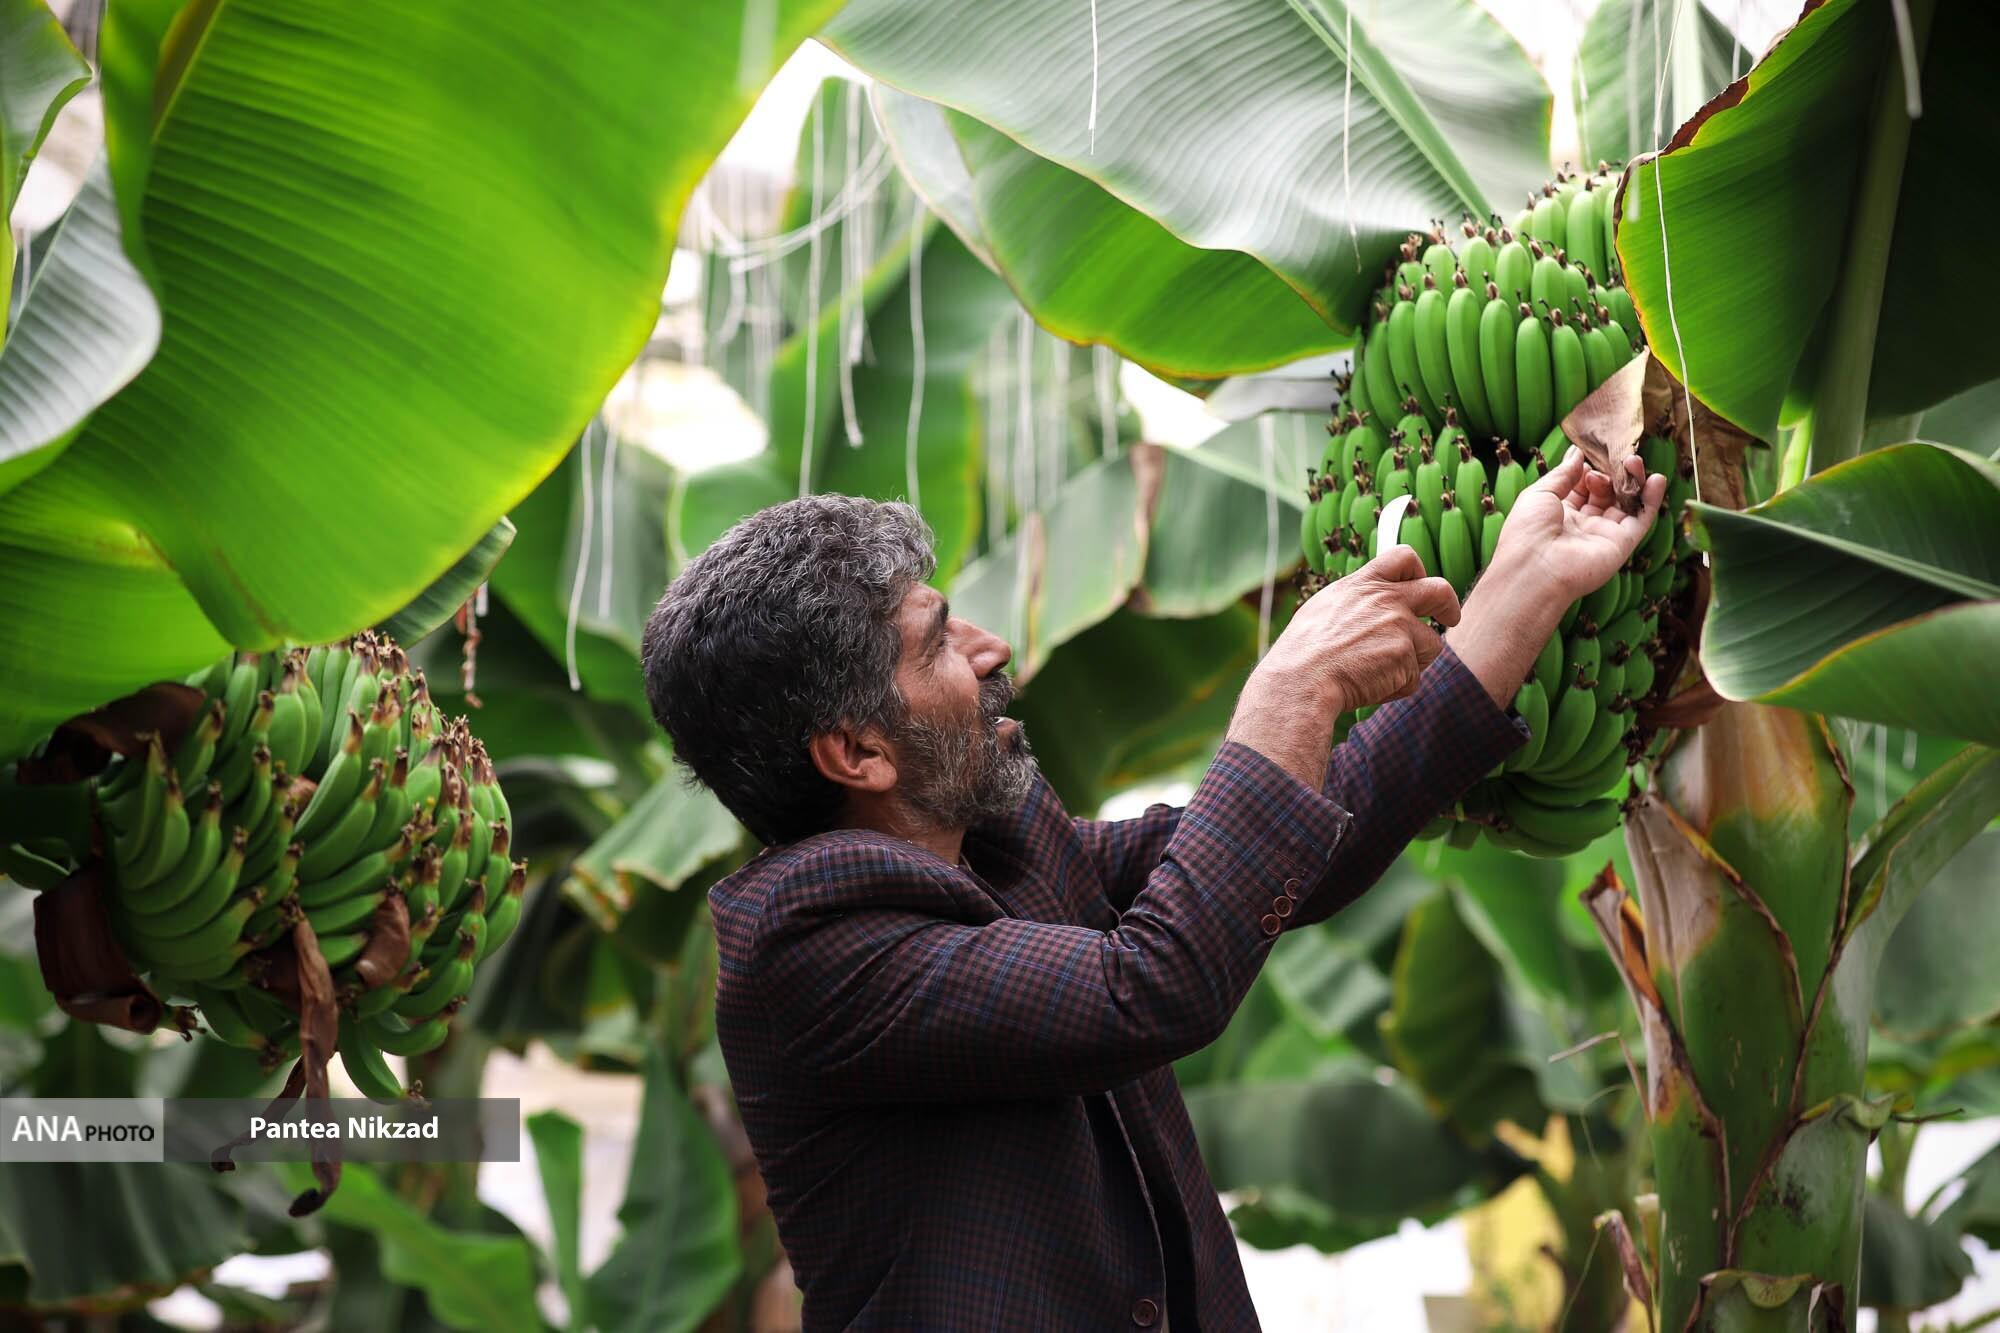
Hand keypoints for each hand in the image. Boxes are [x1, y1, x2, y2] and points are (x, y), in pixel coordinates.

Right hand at [1262, 545, 1462, 714]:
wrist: (1302, 680)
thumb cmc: (1303, 652)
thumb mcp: (1325, 608)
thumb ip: (1356, 600)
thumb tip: (1369, 602)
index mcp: (1364, 584)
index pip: (1404, 557)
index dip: (1418, 570)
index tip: (1421, 583)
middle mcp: (1388, 600)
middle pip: (1439, 590)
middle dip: (1449, 605)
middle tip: (1450, 617)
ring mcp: (1400, 628)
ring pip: (1430, 645)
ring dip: (1413, 661)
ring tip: (1378, 673)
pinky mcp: (1406, 658)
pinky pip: (1413, 678)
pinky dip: (1396, 687)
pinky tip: (1369, 686)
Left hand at [1493, 446, 1667, 601]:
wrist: (1533, 569)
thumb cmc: (1526, 532)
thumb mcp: (1540, 493)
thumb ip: (1563, 473)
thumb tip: (1577, 452)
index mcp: (1559, 513)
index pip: (1581, 486)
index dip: (1589, 469)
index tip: (1593, 454)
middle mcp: (1582, 525)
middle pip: (1605, 493)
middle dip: (1611, 473)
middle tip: (1617, 456)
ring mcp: (1602, 535)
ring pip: (1625, 503)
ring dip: (1633, 481)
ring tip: (1634, 461)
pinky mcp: (1620, 545)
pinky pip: (1641, 520)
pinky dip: (1651, 500)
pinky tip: (1657, 479)